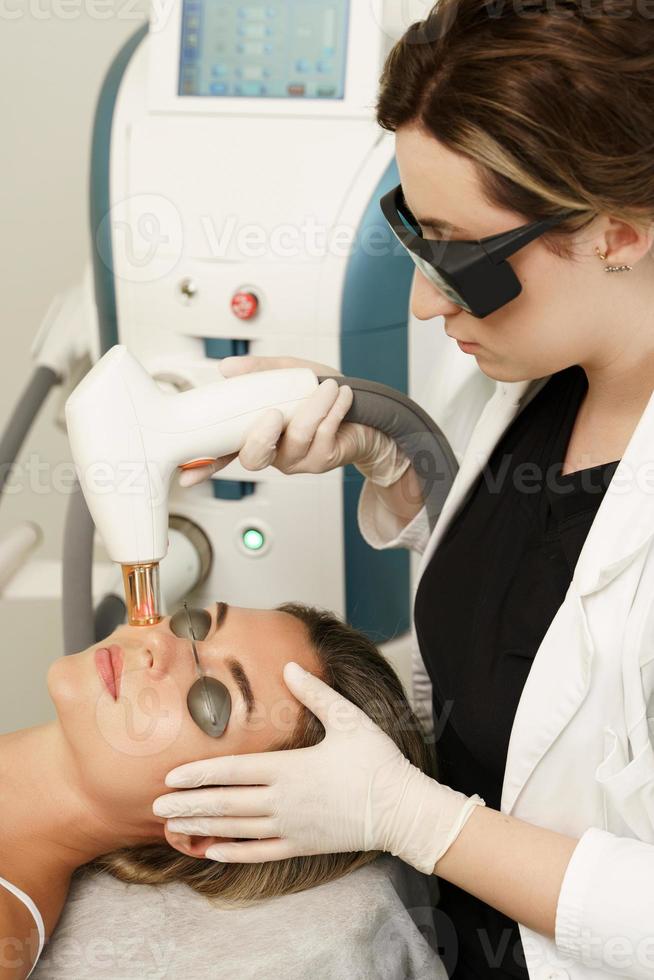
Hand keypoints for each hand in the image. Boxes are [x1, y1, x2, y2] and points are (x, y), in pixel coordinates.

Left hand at [152, 662, 484, 873]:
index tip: (171, 774)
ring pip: (236, 829)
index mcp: (290, 768)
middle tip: (157, 804)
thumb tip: (289, 667)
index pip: (233, 771)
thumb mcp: (347, 719)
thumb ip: (315, 693)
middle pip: (225, 803)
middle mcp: (283, 801)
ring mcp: (291, 827)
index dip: (199, 773)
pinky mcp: (302, 845)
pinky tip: (210, 853)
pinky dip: (232, 854)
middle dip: (189, 803)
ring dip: (202, 827)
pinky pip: (259, 853)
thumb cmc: (376, 761)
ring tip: (172, 827)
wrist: (402, 809)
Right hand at [177, 355, 409, 487]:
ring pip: (296, 439)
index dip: (203, 463)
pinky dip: (333, 410)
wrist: (367, 412)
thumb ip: (260, 371)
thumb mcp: (291, 374)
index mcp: (255, 432)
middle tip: (274, 413)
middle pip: (253, 458)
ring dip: (314, 407)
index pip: (222, 451)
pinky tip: (340, 396)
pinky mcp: (321, 461)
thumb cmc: (324, 395)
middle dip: (260, 437)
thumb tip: (227, 368)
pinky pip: (323, 436)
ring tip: (328, 387)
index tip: (186, 474)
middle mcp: (272, 452)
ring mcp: (296, 460)